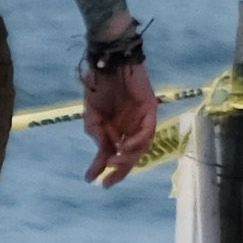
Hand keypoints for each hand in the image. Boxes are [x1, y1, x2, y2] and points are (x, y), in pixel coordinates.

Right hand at [84, 60, 156, 187]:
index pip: (113, 154)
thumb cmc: (99, 84)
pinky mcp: (150, 110)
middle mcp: (130, 127)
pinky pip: (148, 131)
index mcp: (116, 129)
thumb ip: (96, 133)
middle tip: (108, 179)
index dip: (104, 168)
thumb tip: (103, 153)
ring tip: (113, 161)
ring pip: (141, 147)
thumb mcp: (91, 114)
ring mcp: (141, 119)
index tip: (92, 181)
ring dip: (128, 157)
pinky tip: (125, 146)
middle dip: (120, 170)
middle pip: (130, 156)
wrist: (108, 61)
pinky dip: (137, 141)